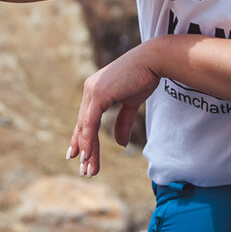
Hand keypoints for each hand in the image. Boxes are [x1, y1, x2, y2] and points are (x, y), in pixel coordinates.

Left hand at [68, 41, 161, 176]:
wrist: (153, 61)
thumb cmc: (144, 77)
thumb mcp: (131, 104)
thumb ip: (123, 122)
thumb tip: (120, 143)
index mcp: (95, 91)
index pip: (85, 120)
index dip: (81, 138)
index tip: (77, 155)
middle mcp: (89, 90)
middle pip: (83, 126)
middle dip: (83, 149)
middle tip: (83, 170)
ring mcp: (92, 92)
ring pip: (85, 127)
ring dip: (87, 150)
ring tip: (88, 169)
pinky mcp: (98, 94)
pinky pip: (90, 123)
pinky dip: (88, 140)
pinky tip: (87, 154)